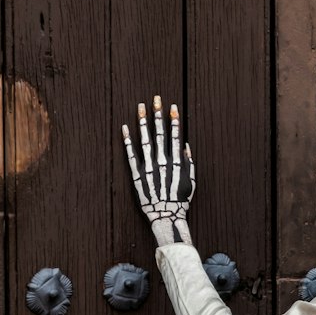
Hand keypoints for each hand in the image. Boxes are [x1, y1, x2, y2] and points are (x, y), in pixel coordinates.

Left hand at [122, 96, 195, 246]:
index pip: (174, 135)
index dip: (173, 120)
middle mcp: (162, 160)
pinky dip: (127, 141)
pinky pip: (130, 154)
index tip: (172, 107)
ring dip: (142, 122)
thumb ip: (189, 162)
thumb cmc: (180, 200)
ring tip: (140, 107)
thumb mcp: (191, 181)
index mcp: (176, 161)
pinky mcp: (137, 174)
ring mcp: (148, 166)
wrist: (167, 215)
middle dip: (158, 114)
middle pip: (159, 133)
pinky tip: (124, 128)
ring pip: (145, 139)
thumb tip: (185, 146)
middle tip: (155, 99)